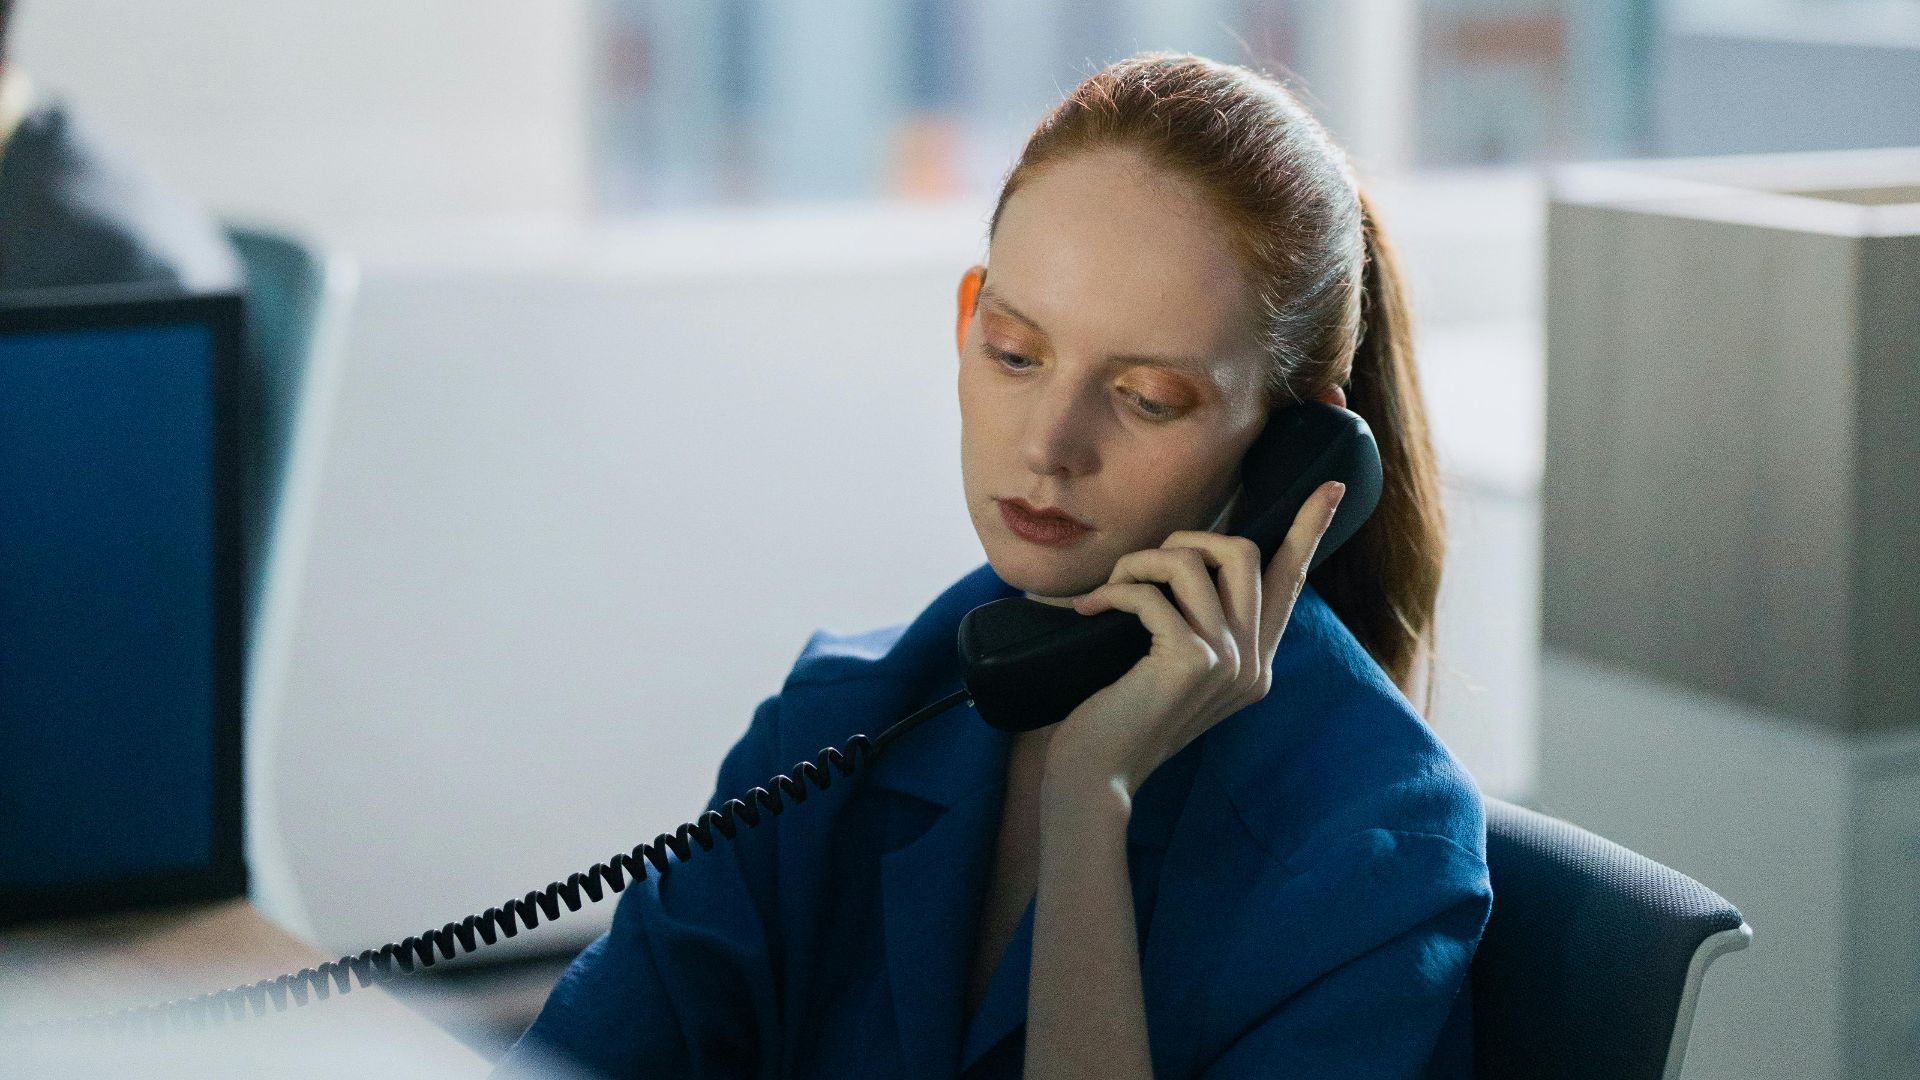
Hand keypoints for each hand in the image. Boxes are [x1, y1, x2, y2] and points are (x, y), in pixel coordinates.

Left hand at [1043, 480, 1346, 802]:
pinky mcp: (1193, 662)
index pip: (1292, 581)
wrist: (1097, 773)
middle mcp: (1253, 663)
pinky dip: (1115, 591)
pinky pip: (1152, 594)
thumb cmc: (1122, 715)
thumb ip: (1198, 623)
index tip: (1333, 485)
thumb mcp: (1173, 666)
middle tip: (1139, 567)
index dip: (1311, 528)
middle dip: (1185, 540)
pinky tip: (1089, 610)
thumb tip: (1191, 556)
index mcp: (1256, 663)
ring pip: (1193, 564)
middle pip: (1243, 552)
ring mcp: (1229, 663)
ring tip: (1107, 590)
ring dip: (1139, 563)